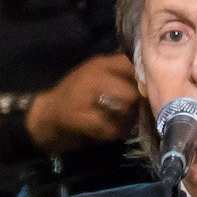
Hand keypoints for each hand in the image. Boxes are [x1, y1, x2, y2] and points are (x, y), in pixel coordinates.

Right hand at [26, 53, 140, 155]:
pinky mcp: (78, 117)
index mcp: (100, 63)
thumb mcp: (96, 77)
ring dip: (127, 122)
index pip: (134, 67)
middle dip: (137, 106)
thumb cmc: (75, 96)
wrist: (46, 114)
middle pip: (133, 91)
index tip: (146, 95)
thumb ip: (120, 76)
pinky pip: (109, 128)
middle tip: (135, 115)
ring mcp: (85, 95)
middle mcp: (94, 75)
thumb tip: (150, 85)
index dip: (145, 83)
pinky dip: (112, 134)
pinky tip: (107, 133)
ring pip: (124, 110)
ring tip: (122, 125)